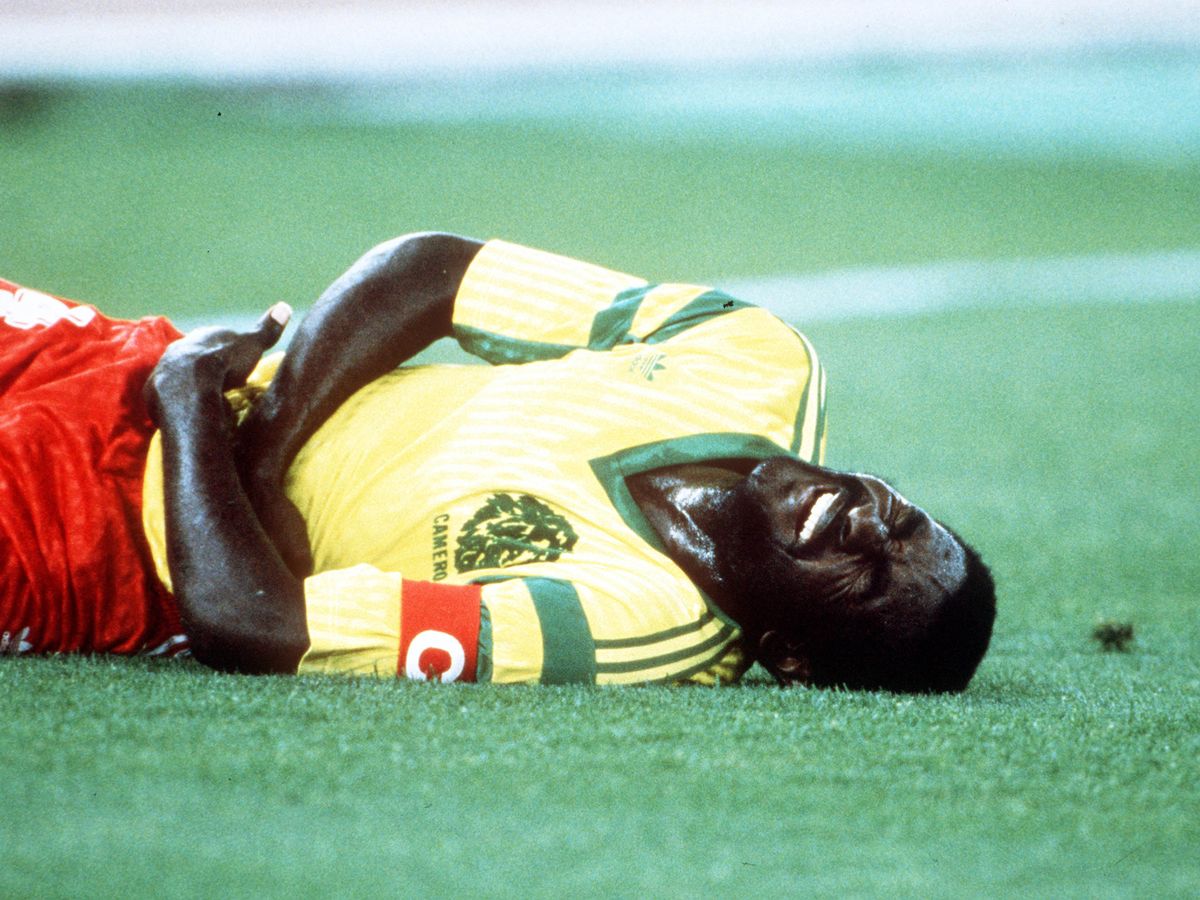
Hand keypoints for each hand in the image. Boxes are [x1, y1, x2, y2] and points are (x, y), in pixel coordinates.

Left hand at [144, 303, 291, 426]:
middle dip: (204, 368)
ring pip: (178, 374)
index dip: (226, 353)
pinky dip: (176, 401)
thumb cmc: (226, 363)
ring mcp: (165, 368)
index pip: (215, 342)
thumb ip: (267, 328)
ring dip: (188, 384)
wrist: (192, 386)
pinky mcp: (154, 390)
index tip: (236, 366)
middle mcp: (180, 348)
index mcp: (204, 336)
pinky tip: (185, 411)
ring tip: (203, 400)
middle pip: (194, 356)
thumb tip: (285, 306)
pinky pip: (166, 395)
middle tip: (219, 384)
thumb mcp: (253, 345)